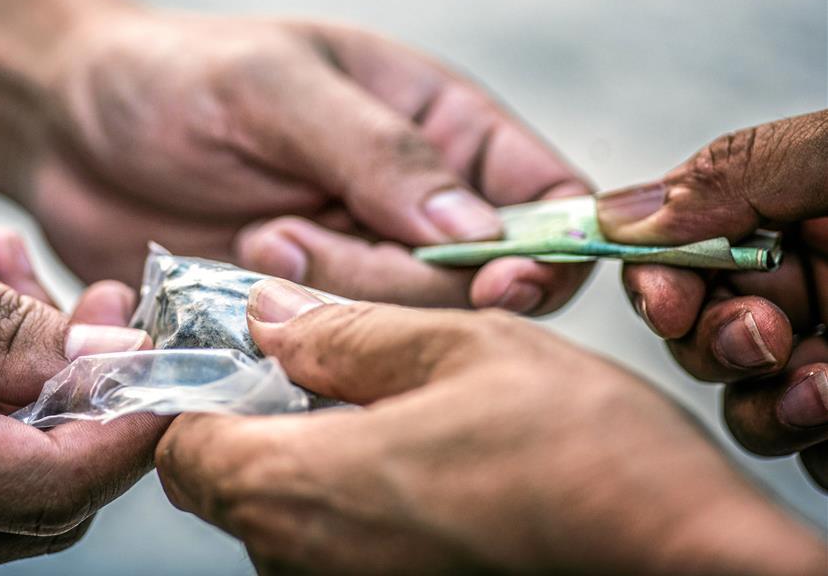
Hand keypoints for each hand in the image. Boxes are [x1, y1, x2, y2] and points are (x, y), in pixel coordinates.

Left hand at [0, 0, 590, 316]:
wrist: (68, 128)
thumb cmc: (173, 77)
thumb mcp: (273, 84)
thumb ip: (376, 150)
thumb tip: (480, 233)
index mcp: (438, 130)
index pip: (544, 198)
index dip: (547, 249)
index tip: (503, 281)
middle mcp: (410, 211)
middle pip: (475, 290)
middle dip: (388, 280)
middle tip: (280, 238)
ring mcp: (356, 274)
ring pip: (403, 337)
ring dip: (330, 311)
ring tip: (247, 248)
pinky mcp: (300, 324)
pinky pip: (331, 364)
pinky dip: (291, 352)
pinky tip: (232, 309)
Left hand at [155, 280, 824, 574]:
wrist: (684, 558)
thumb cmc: (585, 458)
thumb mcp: (460, 348)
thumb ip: (345, 332)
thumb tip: (269, 314)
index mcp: (301, 487)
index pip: (182, 446)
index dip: (199, 389)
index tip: (237, 350)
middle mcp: (305, 558)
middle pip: (223, 484)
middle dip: (249, 419)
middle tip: (316, 363)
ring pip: (277, 516)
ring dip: (303, 456)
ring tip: (381, 401)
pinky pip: (331, 544)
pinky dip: (346, 496)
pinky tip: (415, 455)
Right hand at [597, 110, 827, 486]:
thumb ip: (737, 172)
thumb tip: (618, 211)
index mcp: (790, 214)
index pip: (680, 255)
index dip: (661, 284)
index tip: (673, 305)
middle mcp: (805, 288)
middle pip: (699, 335)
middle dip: (716, 344)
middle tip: (764, 339)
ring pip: (746, 405)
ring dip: (765, 406)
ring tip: (822, 391)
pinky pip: (805, 453)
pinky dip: (811, 446)